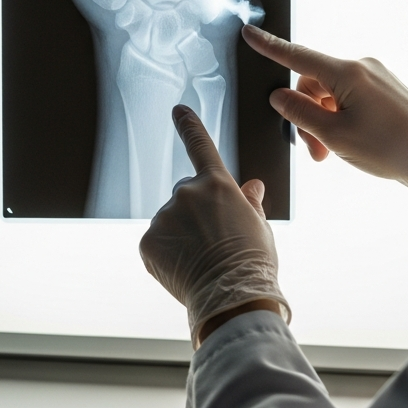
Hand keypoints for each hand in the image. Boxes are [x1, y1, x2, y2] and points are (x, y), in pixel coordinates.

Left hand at [139, 104, 288, 348]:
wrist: (233, 298)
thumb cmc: (253, 263)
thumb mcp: (259, 227)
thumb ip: (249, 203)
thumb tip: (252, 186)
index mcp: (217, 184)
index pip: (201, 146)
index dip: (189, 126)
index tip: (178, 110)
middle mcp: (186, 192)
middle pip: (187, 194)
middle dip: (196, 211)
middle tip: (214, 240)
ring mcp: (164, 216)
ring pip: (171, 220)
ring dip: (182, 234)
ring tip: (202, 259)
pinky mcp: (148, 240)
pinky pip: (157, 242)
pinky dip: (167, 253)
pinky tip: (185, 268)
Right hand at [241, 25, 407, 228]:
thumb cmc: (390, 149)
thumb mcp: (334, 136)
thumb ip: (299, 113)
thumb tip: (279, 96)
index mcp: (348, 74)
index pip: (297, 56)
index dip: (269, 46)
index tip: (249, 33)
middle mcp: (362, 67)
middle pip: (312, 84)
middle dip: (306, 114)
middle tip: (313, 150)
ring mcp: (375, 77)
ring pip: (329, 94)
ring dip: (322, 121)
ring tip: (330, 152)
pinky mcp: (384, 88)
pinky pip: (348, 97)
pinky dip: (339, 118)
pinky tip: (347, 141)